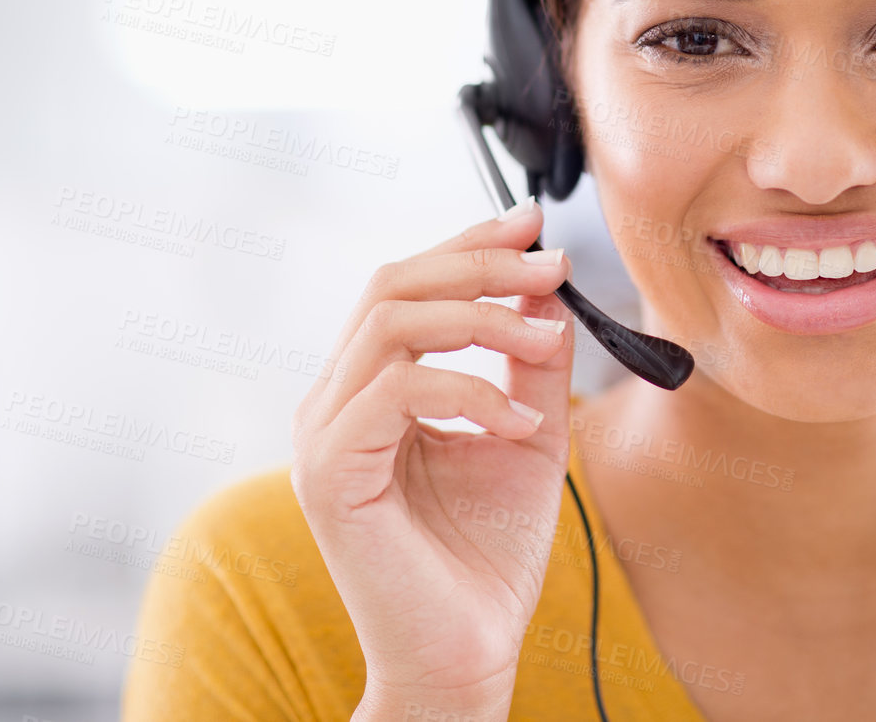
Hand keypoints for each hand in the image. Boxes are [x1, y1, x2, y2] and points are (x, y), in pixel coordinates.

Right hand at [291, 199, 574, 717]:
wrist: (468, 652)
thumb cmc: (488, 556)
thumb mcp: (529, 433)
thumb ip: (531, 361)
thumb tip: (547, 286)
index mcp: (370, 390)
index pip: (407, 286)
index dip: (468, 242)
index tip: (534, 223)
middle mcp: (335, 403)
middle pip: (393, 285)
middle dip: (480, 261)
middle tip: (552, 265)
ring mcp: (324, 436)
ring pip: (391, 322)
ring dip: (483, 313)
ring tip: (548, 335)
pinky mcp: (331, 473)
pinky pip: (398, 390)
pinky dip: (470, 388)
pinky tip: (519, 422)